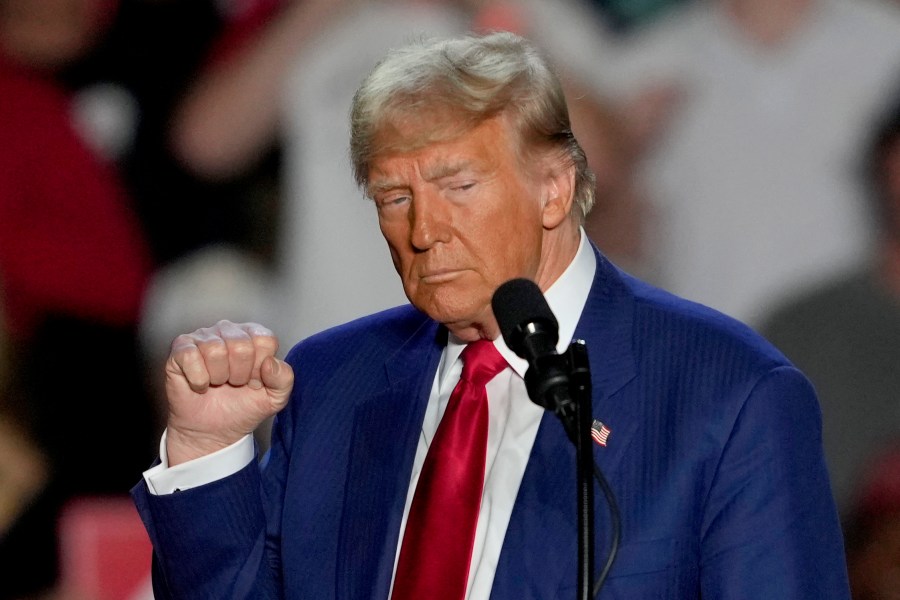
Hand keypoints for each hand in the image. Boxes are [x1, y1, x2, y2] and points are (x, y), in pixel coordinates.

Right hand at [164, 320, 293, 465]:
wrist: (212, 432)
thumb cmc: (242, 408)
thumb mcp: (274, 398)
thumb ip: (284, 379)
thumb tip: (270, 363)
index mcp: (253, 335)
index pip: (265, 340)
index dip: (260, 369)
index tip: (254, 382)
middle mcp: (228, 330)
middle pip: (241, 345)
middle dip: (240, 375)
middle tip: (233, 384)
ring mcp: (203, 337)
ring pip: (215, 350)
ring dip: (218, 378)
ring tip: (217, 384)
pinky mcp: (180, 349)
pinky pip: (190, 357)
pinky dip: (198, 380)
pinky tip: (200, 385)